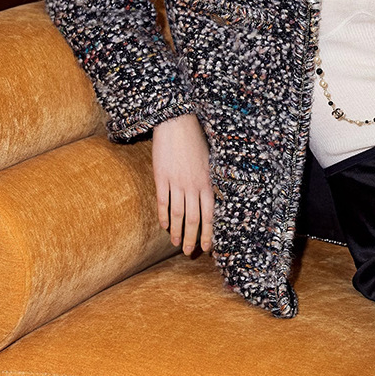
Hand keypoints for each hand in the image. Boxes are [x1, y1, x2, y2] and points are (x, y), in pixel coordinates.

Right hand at [152, 114, 213, 255]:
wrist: (177, 123)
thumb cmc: (196, 141)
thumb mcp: (210, 163)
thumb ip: (210, 183)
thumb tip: (212, 201)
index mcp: (208, 183)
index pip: (210, 215)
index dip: (208, 233)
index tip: (207, 248)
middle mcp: (193, 186)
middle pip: (194, 219)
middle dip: (192, 238)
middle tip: (189, 252)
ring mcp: (176, 182)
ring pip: (178, 214)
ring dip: (177, 231)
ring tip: (176, 244)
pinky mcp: (161, 177)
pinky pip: (162, 202)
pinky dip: (163, 216)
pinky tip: (164, 226)